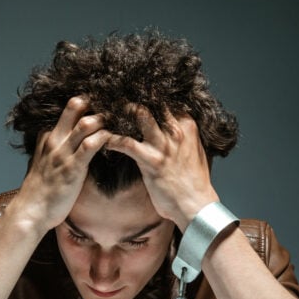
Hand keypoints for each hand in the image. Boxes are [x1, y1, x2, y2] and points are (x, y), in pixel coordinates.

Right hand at [14, 96, 110, 232]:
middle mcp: (54, 140)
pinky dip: (106, 139)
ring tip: (118, 125)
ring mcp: (63, 152)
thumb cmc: (39, 192)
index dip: (86, 104)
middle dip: (96, 103)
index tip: (102, 106)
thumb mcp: (41, 163)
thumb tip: (64, 148)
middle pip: (75, 106)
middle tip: (113, 110)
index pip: (67, 110)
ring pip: (86, 123)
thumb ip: (52, 152)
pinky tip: (116, 141)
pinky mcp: (73, 167)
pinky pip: (92, 145)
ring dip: (104, 121)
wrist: (30, 212)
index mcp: (47, 137)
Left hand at [105, 106, 218, 230]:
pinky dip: (112, 140)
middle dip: (131, 98)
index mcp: (187, 125)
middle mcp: (177, 130)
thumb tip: (171, 126)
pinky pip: (126, 143)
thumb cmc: (193, 181)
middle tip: (112, 98)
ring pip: (139, 115)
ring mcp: (164, 144)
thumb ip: (183, 135)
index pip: (165, 99)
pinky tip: (103, 141)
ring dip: (120, 113)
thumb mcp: (194, 150)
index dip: (147, 95)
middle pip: (152, 101)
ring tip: (105, 114)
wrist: (195, 205)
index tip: (130, 93)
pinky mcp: (152, 160)